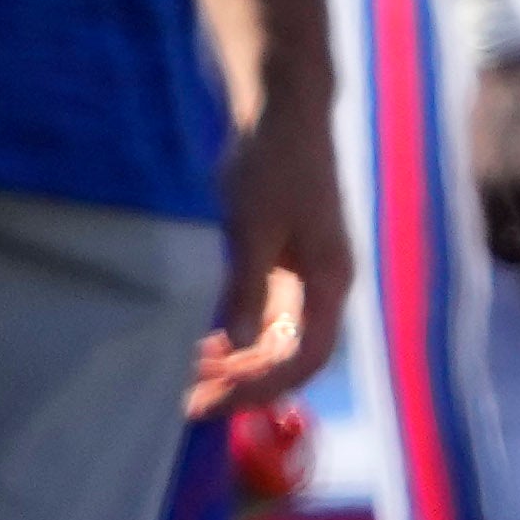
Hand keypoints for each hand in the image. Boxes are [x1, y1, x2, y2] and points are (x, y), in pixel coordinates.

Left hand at [194, 93, 350, 416]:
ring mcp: (310, 278)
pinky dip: (242, 339)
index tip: (211, 403)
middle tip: (189, 402)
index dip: (260, 388)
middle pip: (293, 357)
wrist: (284, 116)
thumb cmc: (273, 167)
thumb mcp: (253, 229)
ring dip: (240, 365)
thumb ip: (248, 288)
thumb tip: (240, 343)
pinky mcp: (292, 265)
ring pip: (281, 342)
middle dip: (244, 383)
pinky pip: (271, 319)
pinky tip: (208, 345)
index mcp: (330, 281)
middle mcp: (328, 287)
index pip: (304, 357)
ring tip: (192, 378)